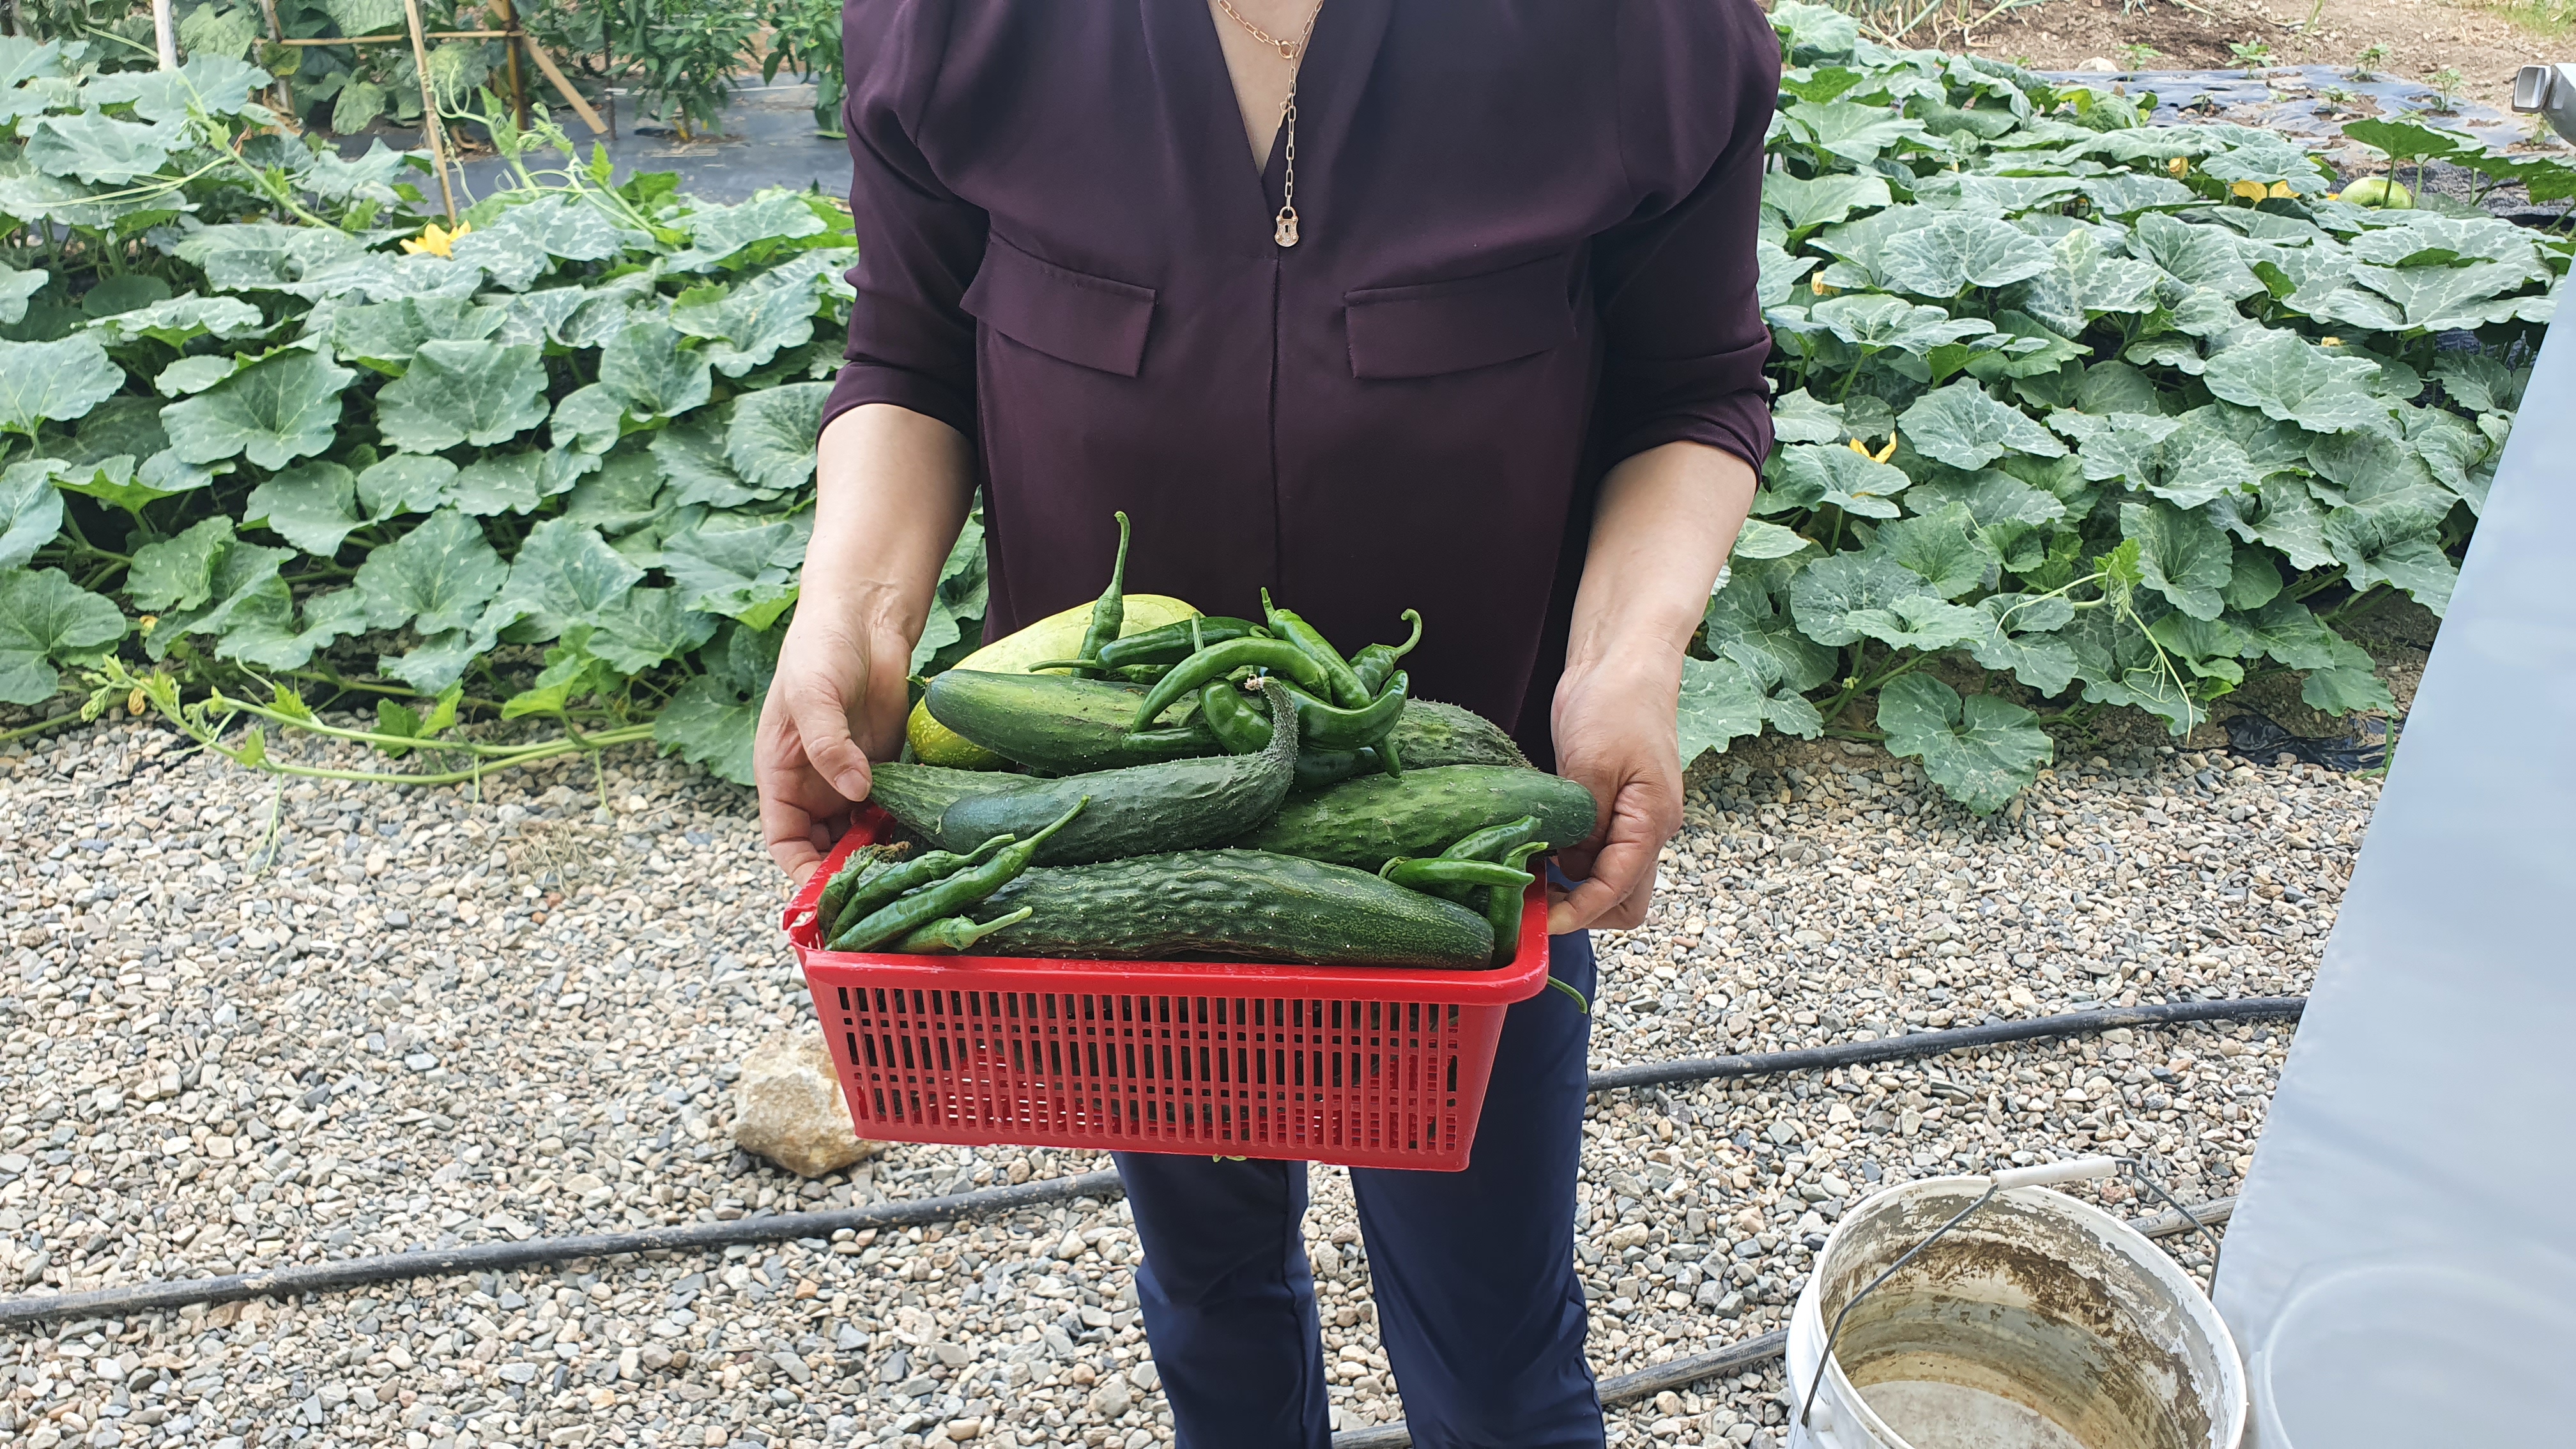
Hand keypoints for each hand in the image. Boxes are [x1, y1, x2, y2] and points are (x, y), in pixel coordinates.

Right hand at [755, 605, 915, 888]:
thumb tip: (854, 791)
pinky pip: (895, 811)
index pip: (785, 843)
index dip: (803, 872)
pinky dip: (907, 826)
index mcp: (783, 777)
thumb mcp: (814, 694)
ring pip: (864, 836)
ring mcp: (853, 780)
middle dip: (851, 870)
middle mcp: (816, 787)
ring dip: (884, 852)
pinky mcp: (888, 770)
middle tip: (886, 883)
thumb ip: (828, 744)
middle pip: (827, 849)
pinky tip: (930, 836)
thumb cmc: (821, 649)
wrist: (864, 618)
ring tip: (913, 864)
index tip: (833, 891)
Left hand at [1546, 653, 1685, 933]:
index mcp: (1651, 821)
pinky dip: (1573, 861)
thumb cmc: (1614, 702)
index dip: (1579, 913)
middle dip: (1585, 911)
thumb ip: (1584, 824)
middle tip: (1534, 902)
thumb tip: (1571, 870)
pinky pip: (1599, 851)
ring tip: (1531, 875)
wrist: (1624, 659)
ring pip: (1613, 879)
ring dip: (1576, 887)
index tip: (1540, 924)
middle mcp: (1650, 829)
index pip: (1617, 890)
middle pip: (1626, 900)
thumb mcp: (1591, 764)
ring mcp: (1634, 819)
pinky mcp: (1614, 805)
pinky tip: (1540, 850)